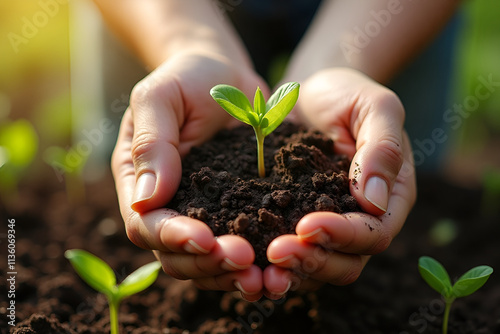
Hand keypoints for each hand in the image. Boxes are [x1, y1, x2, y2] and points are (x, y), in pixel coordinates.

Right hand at [111, 51, 268, 300]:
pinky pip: (242, 246)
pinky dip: (259, 263)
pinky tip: (282, 266)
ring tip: (266, 276)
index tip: (205, 237)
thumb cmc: (188, 78)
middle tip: (245, 259)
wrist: (224, 74)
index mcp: (140, 182)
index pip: (145, 225)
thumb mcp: (160, 97)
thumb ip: (152, 143)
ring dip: (233, 275)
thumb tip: (147, 201)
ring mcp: (204, 213)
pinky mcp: (237, 213)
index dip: (172, 237)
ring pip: (208, 263)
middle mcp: (169, 207)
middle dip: (209, 262)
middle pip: (177, 255)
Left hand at [264, 68, 416, 294]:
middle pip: (347, 263)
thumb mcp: (374, 106)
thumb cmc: (346, 94)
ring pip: (318, 268)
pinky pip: (290, 255)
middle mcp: (361, 221)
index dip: (343, 236)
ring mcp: (329, 226)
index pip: (374, 233)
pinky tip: (247, 259)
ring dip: (291, 271)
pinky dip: (271, 263)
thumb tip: (374, 201)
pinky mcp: (296, 224)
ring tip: (261, 266)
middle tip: (276, 251)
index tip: (308, 224)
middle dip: (313, 260)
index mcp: (389, 197)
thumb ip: (381, 147)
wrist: (306, 94)